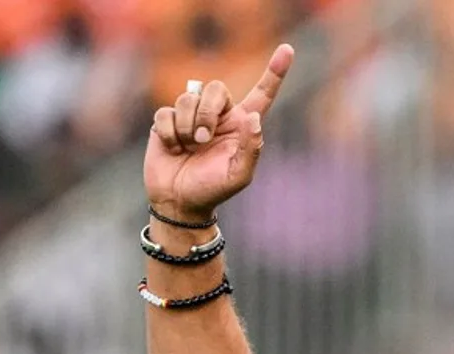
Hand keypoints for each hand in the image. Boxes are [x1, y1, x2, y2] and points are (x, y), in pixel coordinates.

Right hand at [144, 44, 293, 221]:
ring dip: (187, 125)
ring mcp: (190, 117)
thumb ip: (251, 147)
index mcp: (240, 125)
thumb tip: (253, 117)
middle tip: (202, 139)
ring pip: (188, 98)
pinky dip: (169, 133)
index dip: (275, 73)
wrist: (179, 203)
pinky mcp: (167, 122)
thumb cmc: (213, 190)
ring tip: (188, 147)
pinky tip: (172, 148)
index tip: (288, 50)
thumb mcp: (239, 175)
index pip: (261, 94)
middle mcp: (217, 116)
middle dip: (207, 112)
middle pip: (215, 88)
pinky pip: (165, 113)